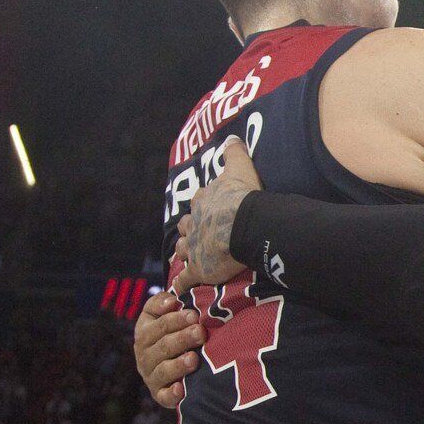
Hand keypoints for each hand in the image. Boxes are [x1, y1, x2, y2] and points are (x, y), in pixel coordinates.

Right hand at [132, 291, 202, 410]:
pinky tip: (181, 389)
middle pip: (162, 346)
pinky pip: (163, 397)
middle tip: (200, 333)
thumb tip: (171, 299)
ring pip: (163, 370)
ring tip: (194, 359)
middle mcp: (144, 355)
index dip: (175, 319)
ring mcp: (151, 376)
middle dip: (182, 338)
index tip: (194, 315)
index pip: (157, 325)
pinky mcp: (159, 395)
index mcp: (144, 333)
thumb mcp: (162, 314)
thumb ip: (162, 302)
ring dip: (178, 365)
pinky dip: (171, 394)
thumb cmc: (173, 332)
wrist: (171, 367)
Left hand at [171, 138, 259, 293]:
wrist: (243, 224)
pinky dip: (181, 283)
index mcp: (204, 201)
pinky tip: (180, 289)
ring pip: (182, 250)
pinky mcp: (198, 269)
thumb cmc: (243, 196)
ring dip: (185, 253)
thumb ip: (234, 151)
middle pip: (185, 226)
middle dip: (189, 230)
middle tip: (196, 234)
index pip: (199, 202)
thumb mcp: (239, 167)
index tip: (209, 210)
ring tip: (188, 258)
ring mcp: (193, 247)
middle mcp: (194, 223)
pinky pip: (185, 279)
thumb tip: (232, 135)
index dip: (204, 207)